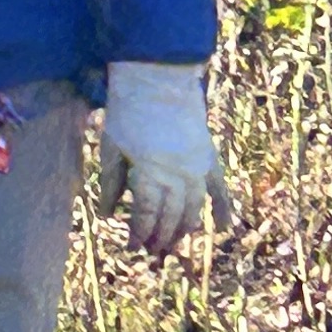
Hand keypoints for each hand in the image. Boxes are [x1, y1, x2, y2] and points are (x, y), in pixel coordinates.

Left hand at [95, 61, 237, 258]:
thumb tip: (106, 214)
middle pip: (172, 215)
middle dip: (162, 236)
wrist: (158, 79)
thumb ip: (110, 183)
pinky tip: (225, 226)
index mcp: (151, 173)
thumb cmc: (127, 112)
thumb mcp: (111, 148)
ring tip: (175, 245)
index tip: (132, 247)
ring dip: (185, 228)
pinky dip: (223, 207)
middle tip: (153, 253)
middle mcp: (179, 175)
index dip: (140, 232)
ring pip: (195, 207)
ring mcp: (198, 167)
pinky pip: (220, 187)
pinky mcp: (209, 156)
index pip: (146, 212)